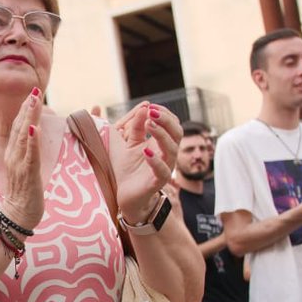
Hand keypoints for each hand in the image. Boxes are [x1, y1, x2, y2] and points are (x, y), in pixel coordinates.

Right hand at [0, 89, 44, 229]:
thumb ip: (27, 153)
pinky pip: (30, 155)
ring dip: (30, 117)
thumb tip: (33, 138)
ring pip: (24, 136)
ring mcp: (19, 165)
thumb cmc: (24, 193)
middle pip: (20, 127)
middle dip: (27, 108)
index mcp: (13, 153)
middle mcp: (13, 156)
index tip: (32, 94)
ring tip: (35, 101)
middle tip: (34, 89)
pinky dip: (32, 141)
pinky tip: (35, 128)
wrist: (17, 215)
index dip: (25, 110)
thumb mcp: (25, 168)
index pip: (19, 127)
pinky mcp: (27, 175)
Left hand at [110, 102, 178, 221]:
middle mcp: (167, 154)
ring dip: (161, 135)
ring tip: (149, 124)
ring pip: (172, 149)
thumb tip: (143, 107)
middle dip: (166, 120)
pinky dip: (155, 160)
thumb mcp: (127, 143)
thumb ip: (134, 126)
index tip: (150, 106)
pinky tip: (146, 151)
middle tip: (151, 112)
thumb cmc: (128, 168)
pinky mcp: (157, 182)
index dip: (164, 113)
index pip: (172, 124)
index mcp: (161, 143)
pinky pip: (163, 171)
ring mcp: (164, 168)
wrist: (124, 195)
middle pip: (177, 133)